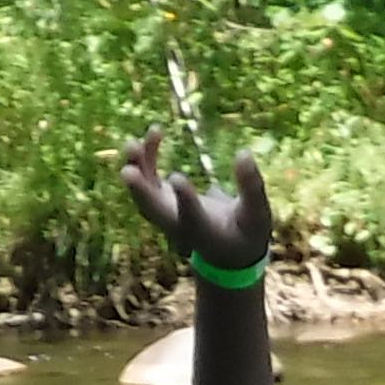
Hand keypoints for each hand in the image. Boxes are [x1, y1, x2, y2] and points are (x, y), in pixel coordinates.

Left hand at [118, 126, 273, 279]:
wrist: (227, 253)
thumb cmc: (246, 233)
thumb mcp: (257, 214)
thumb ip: (252, 187)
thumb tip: (244, 153)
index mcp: (204, 230)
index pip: (191, 215)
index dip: (183, 198)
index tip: (176, 177)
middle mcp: (179, 225)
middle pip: (154, 211)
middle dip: (141, 192)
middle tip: (127, 171)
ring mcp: (167, 213)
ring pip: (144, 194)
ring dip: (136, 170)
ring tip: (131, 143)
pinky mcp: (164, 200)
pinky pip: (148, 179)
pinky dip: (146, 158)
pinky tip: (155, 131)